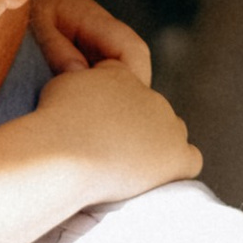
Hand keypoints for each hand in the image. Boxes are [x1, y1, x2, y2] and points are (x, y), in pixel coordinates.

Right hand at [26, 0, 200, 200]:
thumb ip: (72, 73)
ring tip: (126, 165)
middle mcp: (152, 95)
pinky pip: (189, 161)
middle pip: (150, 111)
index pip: (127, 84)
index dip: (113, 104)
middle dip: (133, 126)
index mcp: (122, 76)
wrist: (64, 154)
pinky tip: (157, 177)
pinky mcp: (179, 156)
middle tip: (107, 150)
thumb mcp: (56, 86)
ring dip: (154, 145)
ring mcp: (169, 125)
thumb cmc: (53, 122)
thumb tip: (79, 65)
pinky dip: (175, 167)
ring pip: (171, 133)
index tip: (97, 124)